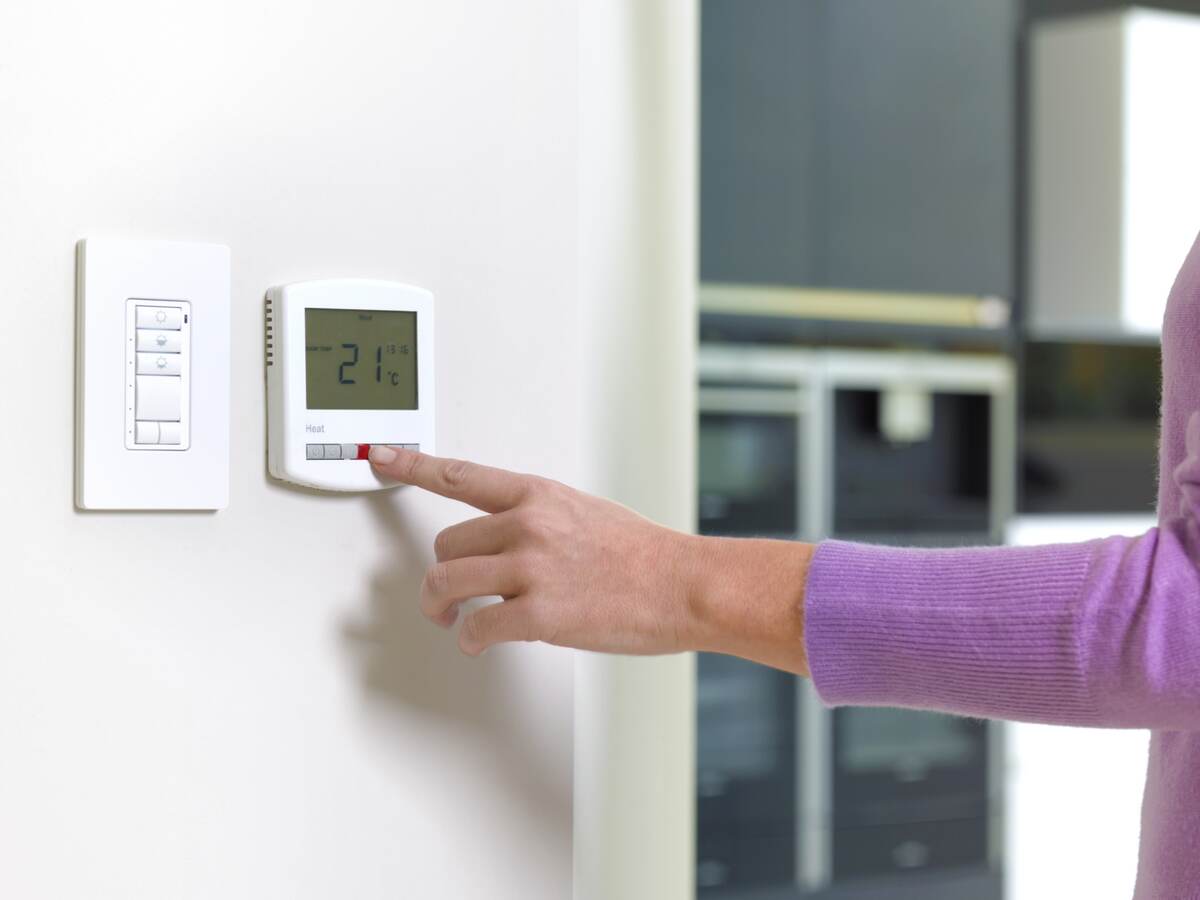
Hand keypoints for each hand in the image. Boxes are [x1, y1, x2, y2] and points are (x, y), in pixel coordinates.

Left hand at [369, 446, 812, 672]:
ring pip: (446, 583)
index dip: (412, 465)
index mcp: (537, 496)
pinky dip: (469, 638)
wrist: (682, 584)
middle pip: (444, 543)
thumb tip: (504, 540)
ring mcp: (531, 569)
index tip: (381, 458)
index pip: (460, 475)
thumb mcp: (583, 513)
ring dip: (440, 607)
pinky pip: (476, 626)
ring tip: (450, 618)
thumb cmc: (641, 553)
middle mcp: (527, 525)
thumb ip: (537, 519)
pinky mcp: (539, 614)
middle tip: (446, 594)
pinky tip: (479, 639)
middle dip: (441, 572)